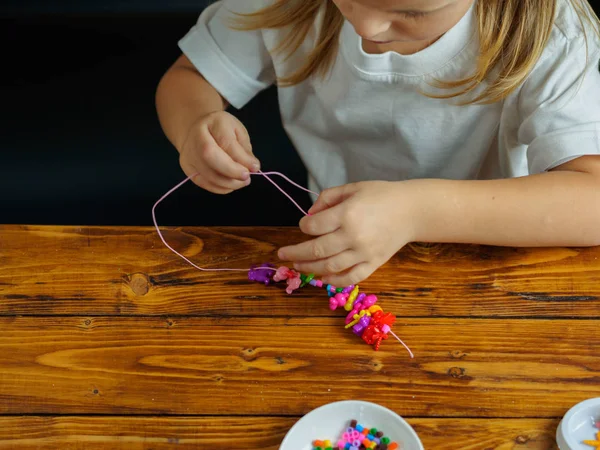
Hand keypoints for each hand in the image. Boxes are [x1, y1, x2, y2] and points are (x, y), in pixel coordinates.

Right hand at [179, 111, 259, 193]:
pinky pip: (203, 182)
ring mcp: (189, 152)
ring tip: (241, 182)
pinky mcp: (187, 167)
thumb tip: (252, 167)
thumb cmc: (222, 131)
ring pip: (206, 173)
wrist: (197, 129)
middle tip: (246, 178)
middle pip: (209, 156)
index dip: (241, 158)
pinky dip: (219, 188)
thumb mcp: (238, 133)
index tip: (255, 167)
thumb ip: (244, 150)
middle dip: (231, 171)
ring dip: (228, 182)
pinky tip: (230, 185)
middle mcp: (196, 136)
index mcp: (213, 122)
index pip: (226, 142)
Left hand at [277, 181, 417, 285]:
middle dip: (295, 253)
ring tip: (297, 266)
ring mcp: (364, 253)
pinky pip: (350, 278)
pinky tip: (322, 278)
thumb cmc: (381, 195)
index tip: (304, 225)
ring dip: (309, 269)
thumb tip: (310, 215)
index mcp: (347, 214)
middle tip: (283, 254)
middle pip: (316, 250)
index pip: (313, 226)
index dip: (303, 226)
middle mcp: (353, 236)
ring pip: (329, 266)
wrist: (411, 211)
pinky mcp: (373, 264)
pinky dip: (334, 281)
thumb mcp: (352, 188)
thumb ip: (328, 198)